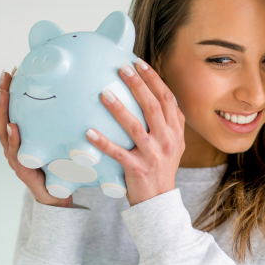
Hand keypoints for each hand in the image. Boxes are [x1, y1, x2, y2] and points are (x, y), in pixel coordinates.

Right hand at [0, 67, 73, 207]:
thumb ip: (60, 125)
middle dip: (2, 96)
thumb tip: (77, 96)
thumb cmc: (59, 167)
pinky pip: (15, 153)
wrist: (58, 196)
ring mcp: (15, 158)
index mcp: (21, 138)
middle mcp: (14, 146)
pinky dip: (13, 140)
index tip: (11, 71)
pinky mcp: (22, 170)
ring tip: (4, 94)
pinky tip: (13, 127)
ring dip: (3, 112)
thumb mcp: (59, 142)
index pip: (11, 110)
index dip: (8, 92)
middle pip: (3, 117)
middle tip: (4, 76)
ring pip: (4, 132)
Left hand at [85, 58, 185, 206]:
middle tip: (122, 69)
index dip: (154, 80)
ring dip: (119, 110)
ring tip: (104, 94)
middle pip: (153, 107)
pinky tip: (89, 132)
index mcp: (176, 131)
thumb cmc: (161, 167)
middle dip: (137, 85)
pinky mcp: (138, 170)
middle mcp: (168, 141)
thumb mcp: (173, 143)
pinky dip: (103, 143)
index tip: (139, 63)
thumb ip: (167, 121)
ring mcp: (154, 156)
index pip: (167, 99)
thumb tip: (150, 92)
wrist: (159, 201)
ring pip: (135, 127)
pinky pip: (118, 154)